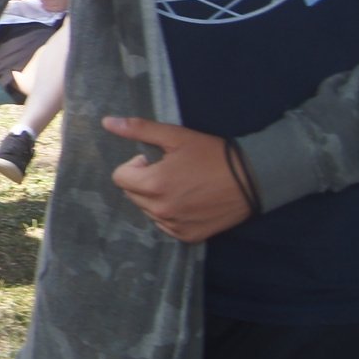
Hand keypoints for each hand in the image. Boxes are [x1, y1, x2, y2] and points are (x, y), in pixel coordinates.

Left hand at [103, 116, 251, 241]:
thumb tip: (106, 122)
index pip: (119, 177)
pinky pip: (165, 224)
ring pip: (147, 210)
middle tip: (169, 170)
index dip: (134, 165)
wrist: (252, 179)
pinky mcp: (188, 236)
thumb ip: (139, 129)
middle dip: (143, 180)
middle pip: (132, 194)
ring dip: (155, 197)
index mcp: (154, 184)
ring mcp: (174, 226)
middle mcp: (161, 210)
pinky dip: (170, 213)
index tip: (153, 159)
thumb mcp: (176, 136)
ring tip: (181, 185)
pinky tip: (189, 200)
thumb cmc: (212, 154)